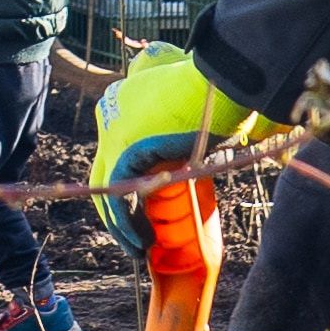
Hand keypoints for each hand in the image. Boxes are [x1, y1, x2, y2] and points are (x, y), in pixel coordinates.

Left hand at [88, 43, 260, 249]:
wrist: (224, 83)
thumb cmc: (223, 96)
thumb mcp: (193, 111)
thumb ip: (181, 127)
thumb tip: (199, 147)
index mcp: (124, 101)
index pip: (116, 154)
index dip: (127, 187)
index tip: (146, 213)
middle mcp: (111, 112)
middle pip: (106, 173)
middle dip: (118, 210)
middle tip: (138, 237)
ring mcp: (113, 129)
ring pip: (105, 188)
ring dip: (120, 225)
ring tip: (141, 248)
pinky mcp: (123, 148)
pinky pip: (115, 196)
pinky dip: (125, 223)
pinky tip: (143, 241)